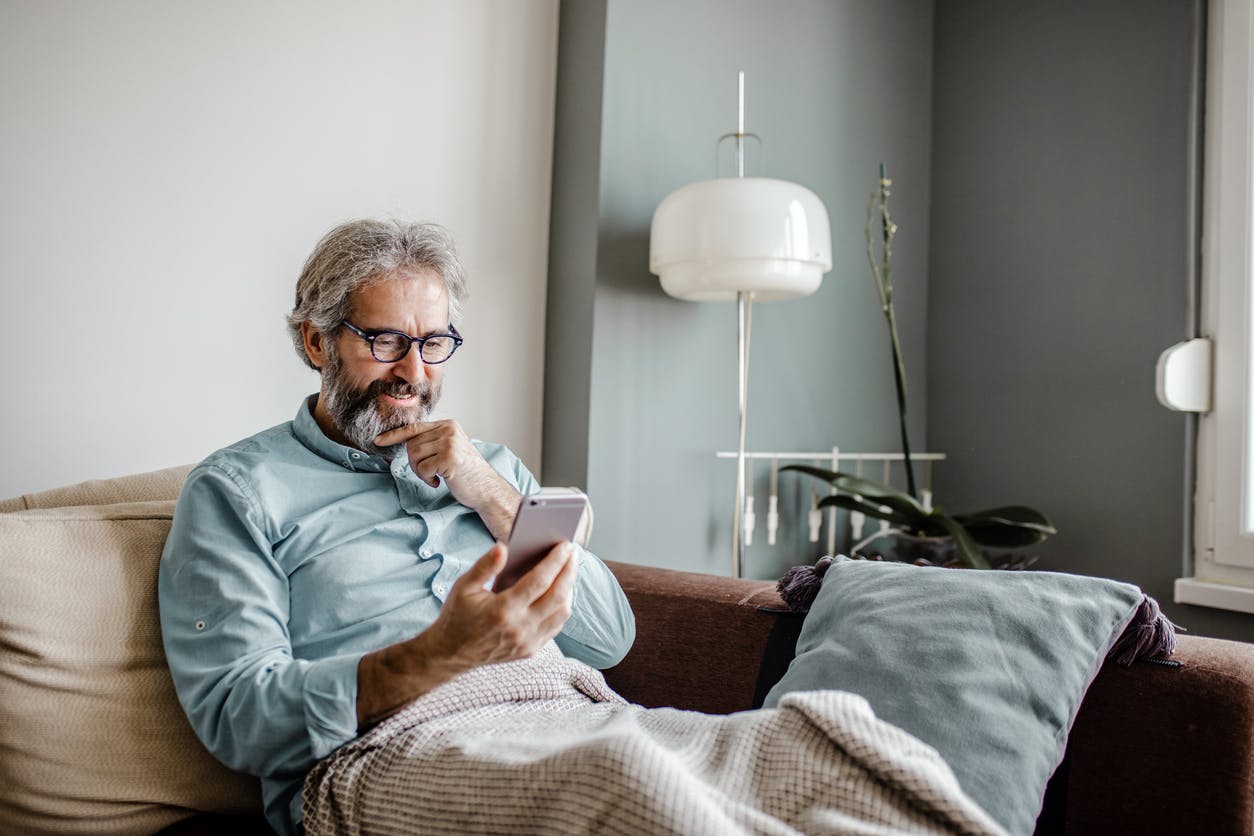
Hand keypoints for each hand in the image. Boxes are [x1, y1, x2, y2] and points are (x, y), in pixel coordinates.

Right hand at [356, 541, 576, 728]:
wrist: (451, 653)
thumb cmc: (458, 615)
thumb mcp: (464, 586)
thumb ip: (485, 566)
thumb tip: (503, 547)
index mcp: (503, 609)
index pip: (539, 581)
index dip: (556, 561)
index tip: (566, 546)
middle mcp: (519, 628)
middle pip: (558, 596)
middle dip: (569, 571)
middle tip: (573, 553)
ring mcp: (527, 642)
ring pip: (561, 613)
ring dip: (569, 589)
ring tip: (568, 570)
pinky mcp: (530, 650)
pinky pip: (555, 627)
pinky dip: (562, 607)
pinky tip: (561, 592)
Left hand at [375, 420, 519, 538]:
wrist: (487, 489)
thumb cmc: (467, 473)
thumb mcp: (450, 449)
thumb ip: (432, 441)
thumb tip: (406, 443)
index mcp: (448, 425)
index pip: (414, 427)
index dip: (394, 435)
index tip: (378, 441)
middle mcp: (449, 430)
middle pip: (411, 444)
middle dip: (414, 463)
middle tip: (429, 474)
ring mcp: (450, 442)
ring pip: (414, 456)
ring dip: (421, 472)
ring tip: (436, 477)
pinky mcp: (449, 458)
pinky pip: (423, 468)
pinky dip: (428, 478)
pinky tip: (441, 481)